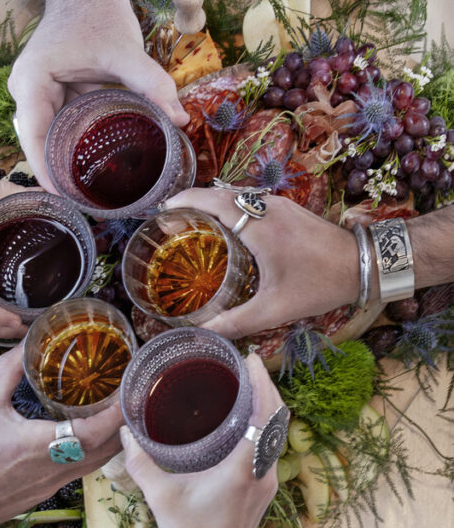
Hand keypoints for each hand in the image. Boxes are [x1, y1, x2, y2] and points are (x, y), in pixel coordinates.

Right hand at [0, 344, 122, 527]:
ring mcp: (55, 484)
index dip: (119, 412)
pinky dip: (93, 451)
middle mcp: (57, 469)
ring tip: (112, 410)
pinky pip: (82, 469)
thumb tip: (26, 342)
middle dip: (123, 423)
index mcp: (44, 446)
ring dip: (111, 438)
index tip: (130, 390)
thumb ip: (8, 370)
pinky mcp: (47, 492)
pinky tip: (84, 433)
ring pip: (98, 462)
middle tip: (127, 395)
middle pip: (109, 449)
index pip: (98, 432)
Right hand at [8, 0, 187, 188]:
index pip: (34, 138)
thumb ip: (152, 83)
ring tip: (90, 193)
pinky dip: (76, 145)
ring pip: (49, 138)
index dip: (47, 171)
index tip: (66, 197)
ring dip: (67, 162)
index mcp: (32, 82)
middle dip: (60, 173)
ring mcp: (36, 93)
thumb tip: (180, 119)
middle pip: (39, 144)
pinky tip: (94, 167)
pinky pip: (61, 127)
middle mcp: (26, 91)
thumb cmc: (97, 11)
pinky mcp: (51, 94)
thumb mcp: (125, 49)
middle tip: (86, 203)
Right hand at [121, 354, 280, 527]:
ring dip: (267, 407)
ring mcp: (267, 482)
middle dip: (266, 387)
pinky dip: (263, 426)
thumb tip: (125, 431)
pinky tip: (245, 421)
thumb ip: (140, 462)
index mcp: (244, 468)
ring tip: (247, 385)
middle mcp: (263, 472)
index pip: (265, 414)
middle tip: (246, 364)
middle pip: (276, 419)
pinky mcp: (263, 490)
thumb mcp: (160, 496)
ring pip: (276, 433)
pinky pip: (270, 447)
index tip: (250, 359)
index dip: (261, 382)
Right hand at [163, 187, 367, 336]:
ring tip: (192, 225)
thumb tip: (204, 334)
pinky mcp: (289, 208)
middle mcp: (267, 207)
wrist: (364, 264)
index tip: (162, 212)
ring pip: (235, 195)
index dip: (183, 202)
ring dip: (211, 204)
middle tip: (171, 223)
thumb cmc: (320, 284)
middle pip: (218, 193)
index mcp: (258, 224)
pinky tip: (226, 230)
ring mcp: (279, 204)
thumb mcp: (276, 308)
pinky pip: (250, 201)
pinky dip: (230, 208)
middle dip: (191, 203)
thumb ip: (237, 322)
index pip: (210, 200)